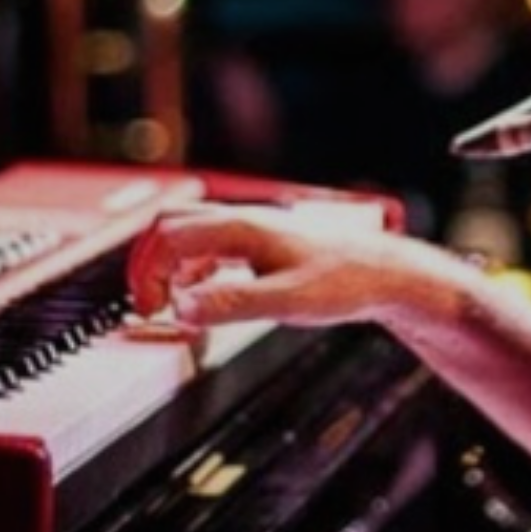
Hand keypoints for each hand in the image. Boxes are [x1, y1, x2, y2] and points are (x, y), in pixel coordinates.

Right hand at [128, 204, 451, 328]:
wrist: (382, 272)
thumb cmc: (343, 282)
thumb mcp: (286, 302)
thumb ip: (232, 303)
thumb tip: (183, 307)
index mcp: (241, 229)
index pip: (169, 237)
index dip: (148, 274)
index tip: (150, 310)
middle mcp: (242, 221)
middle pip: (170, 225)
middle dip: (148, 263)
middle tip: (148, 304)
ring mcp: (250, 229)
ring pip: (188, 232)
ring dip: (169, 264)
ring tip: (169, 303)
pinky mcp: (260, 242)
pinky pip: (209, 244)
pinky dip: (191, 267)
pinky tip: (201, 294)